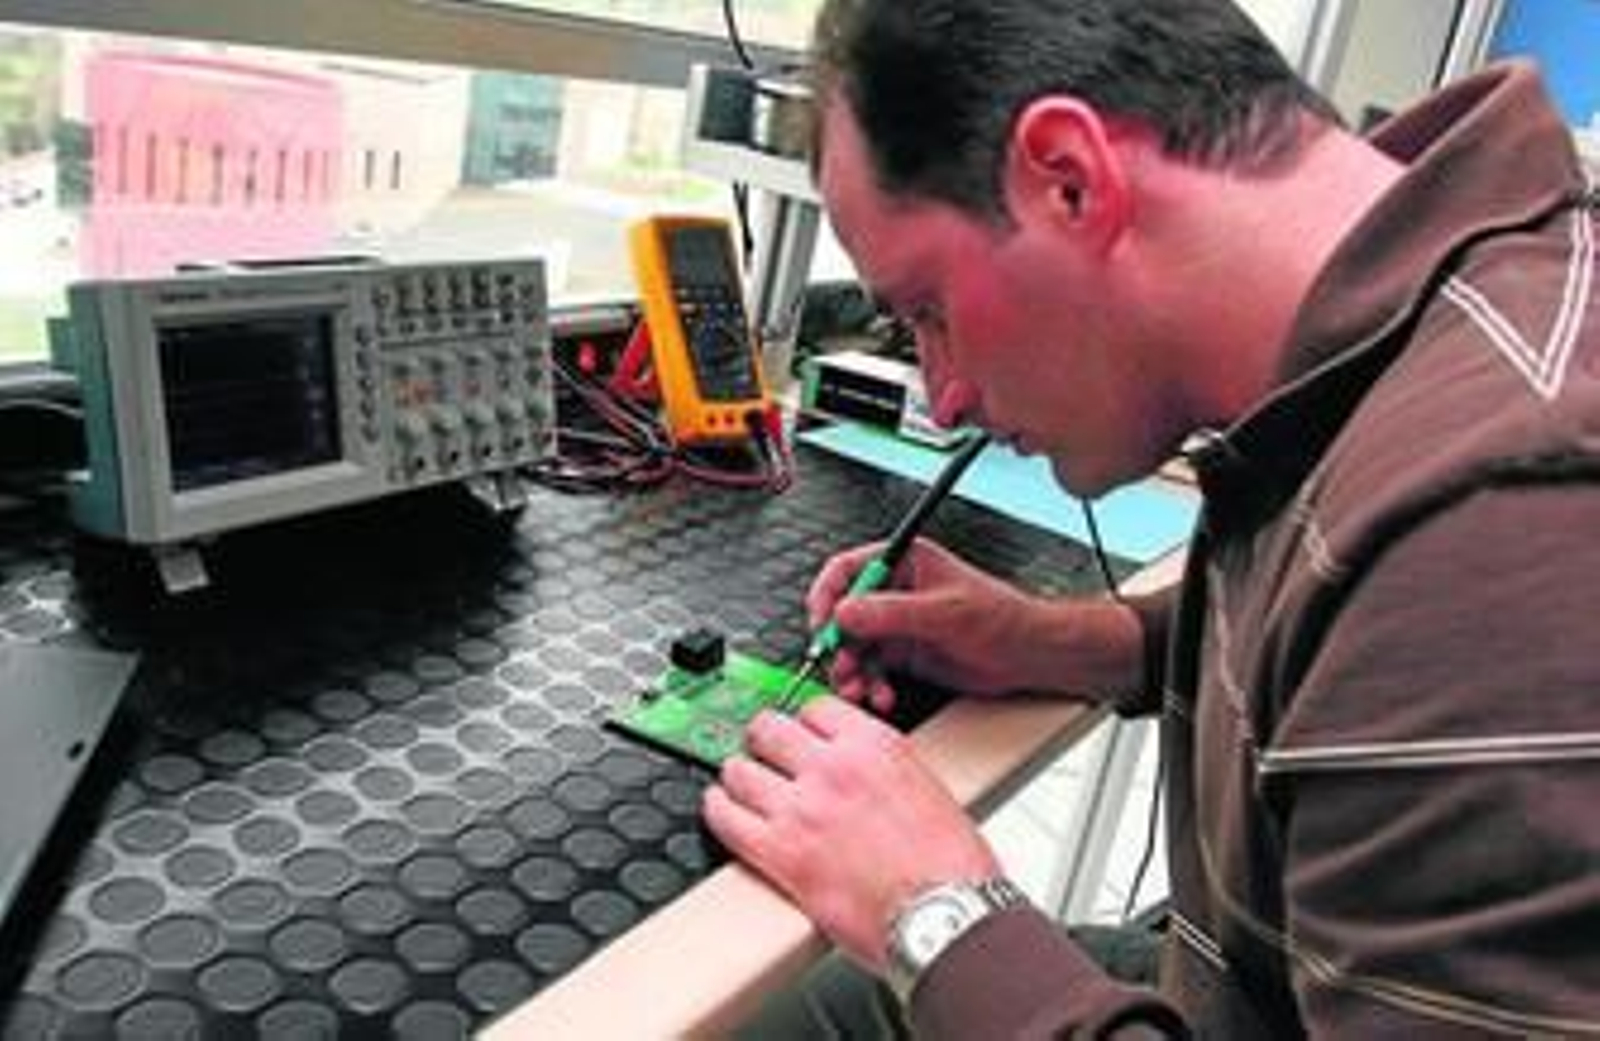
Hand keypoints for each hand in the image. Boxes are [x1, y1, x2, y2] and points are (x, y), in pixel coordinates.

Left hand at [703, 697, 999, 971]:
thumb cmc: (950, 866)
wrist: (945, 915)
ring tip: (739, 783)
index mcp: (873, 745)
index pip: (815, 708)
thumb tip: (857, 769)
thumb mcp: (926, 786)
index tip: (798, 732)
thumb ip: (881, 768)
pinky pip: (726, 818)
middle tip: (762, 750)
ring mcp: (801, 808)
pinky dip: (717, 810)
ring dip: (737, 775)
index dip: (802, 722)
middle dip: (763, 739)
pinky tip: (720, 808)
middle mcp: (832, 768)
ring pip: (739, 770)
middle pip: (768, 728)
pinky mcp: (780, 853)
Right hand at [807, 537, 1036, 712]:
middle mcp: (895, 591)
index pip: (848, 569)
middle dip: (838, 644)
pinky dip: (871, 685)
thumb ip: (891, 613)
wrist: (1028, 654)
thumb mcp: (944, 612)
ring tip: (858, 689)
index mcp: (905, 563)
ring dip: (852, 670)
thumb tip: (847, 611)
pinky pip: (873, 669)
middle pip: (844, 613)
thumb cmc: (1001, 618)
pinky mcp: (904, 654)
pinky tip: (880, 696)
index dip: (828, 595)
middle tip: (839, 666)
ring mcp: (897, 624)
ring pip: (855, 646)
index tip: (822, 623)